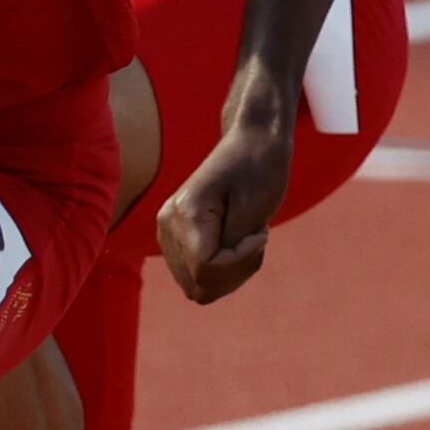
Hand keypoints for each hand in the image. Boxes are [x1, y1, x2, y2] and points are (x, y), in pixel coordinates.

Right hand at [159, 107, 298, 303]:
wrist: (253, 143)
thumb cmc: (260, 169)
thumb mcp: (253, 211)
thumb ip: (229, 250)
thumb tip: (204, 282)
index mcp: (184, 213)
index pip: (208, 268)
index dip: (241, 261)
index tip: (262, 233)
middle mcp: (168, 225)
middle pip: (200, 284)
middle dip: (237, 271)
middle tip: (257, 237)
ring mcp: (169, 234)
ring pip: (199, 287)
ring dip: (232, 273)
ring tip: (247, 237)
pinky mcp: (177, 240)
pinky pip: (200, 278)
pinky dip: (226, 270)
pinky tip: (238, 243)